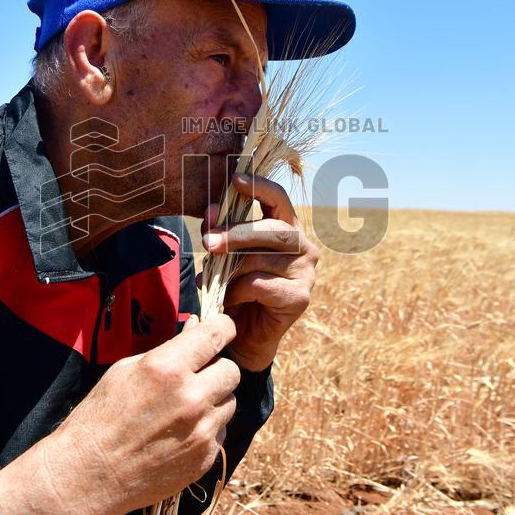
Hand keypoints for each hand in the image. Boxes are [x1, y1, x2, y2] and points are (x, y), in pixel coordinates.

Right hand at [0, 314, 239, 514]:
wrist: (89, 475)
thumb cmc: (99, 418)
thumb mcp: (125, 370)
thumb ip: (168, 349)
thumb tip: (196, 327)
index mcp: (167, 368)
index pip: (216, 334)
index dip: (223, 327)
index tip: (223, 328)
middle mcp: (191, 397)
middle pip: (232, 370)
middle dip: (217, 368)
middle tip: (198, 374)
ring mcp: (201, 431)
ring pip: (230, 402)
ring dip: (214, 400)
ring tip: (184, 408)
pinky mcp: (205, 458)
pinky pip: (221, 432)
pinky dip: (207, 428)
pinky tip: (180, 433)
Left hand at [201, 172, 318, 371]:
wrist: (243, 336)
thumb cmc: (235, 289)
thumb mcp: (225, 256)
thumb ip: (221, 232)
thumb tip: (211, 213)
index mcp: (287, 228)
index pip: (279, 198)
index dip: (259, 185)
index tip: (235, 178)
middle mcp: (303, 246)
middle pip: (271, 228)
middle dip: (236, 233)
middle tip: (208, 242)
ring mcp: (306, 272)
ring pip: (261, 258)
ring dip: (231, 270)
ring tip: (214, 281)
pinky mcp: (300, 297)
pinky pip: (260, 284)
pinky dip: (238, 290)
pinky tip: (231, 299)